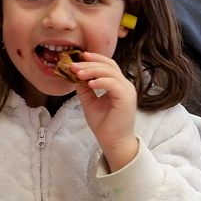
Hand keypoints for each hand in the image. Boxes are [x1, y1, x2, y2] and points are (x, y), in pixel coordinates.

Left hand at [66, 50, 139, 171]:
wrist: (113, 142)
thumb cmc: (104, 125)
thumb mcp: (90, 103)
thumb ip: (84, 89)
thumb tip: (75, 76)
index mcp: (117, 85)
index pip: (108, 65)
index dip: (94, 59)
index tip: (79, 57)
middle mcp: (124, 85)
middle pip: (109, 65)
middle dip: (90, 63)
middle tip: (74, 65)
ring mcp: (127, 90)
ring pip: (110, 72)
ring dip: (92, 70)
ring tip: (78, 73)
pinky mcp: (126, 97)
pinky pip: (113, 84)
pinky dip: (101, 81)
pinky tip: (89, 83)